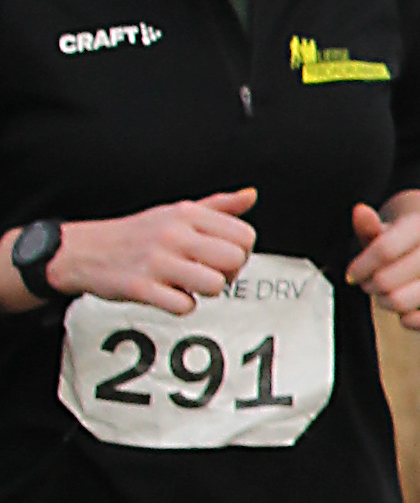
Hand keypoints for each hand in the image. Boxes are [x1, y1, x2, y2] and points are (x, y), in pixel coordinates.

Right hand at [37, 190, 257, 312]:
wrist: (86, 250)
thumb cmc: (139, 233)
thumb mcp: (177, 211)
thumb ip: (218, 206)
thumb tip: (250, 196)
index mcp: (187, 213)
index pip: (245, 236)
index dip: (241, 252)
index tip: (222, 258)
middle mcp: (174, 234)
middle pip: (234, 260)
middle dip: (228, 274)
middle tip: (207, 273)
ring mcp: (157, 260)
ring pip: (215, 286)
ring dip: (204, 292)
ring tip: (187, 284)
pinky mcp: (141, 286)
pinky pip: (185, 306)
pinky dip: (181, 306)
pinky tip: (168, 294)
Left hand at [350, 193, 419, 333]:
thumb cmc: (391, 245)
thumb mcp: (377, 233)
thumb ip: (367, 226)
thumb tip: (359, 210)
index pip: (383, 250)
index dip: (360, 267)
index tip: (352, 274)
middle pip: (386, 280)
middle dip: (370, 285)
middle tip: (371, 282)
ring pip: (400, 302)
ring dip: (384, 302)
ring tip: (385, 293)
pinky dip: (408, 321)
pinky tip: (404, 312)